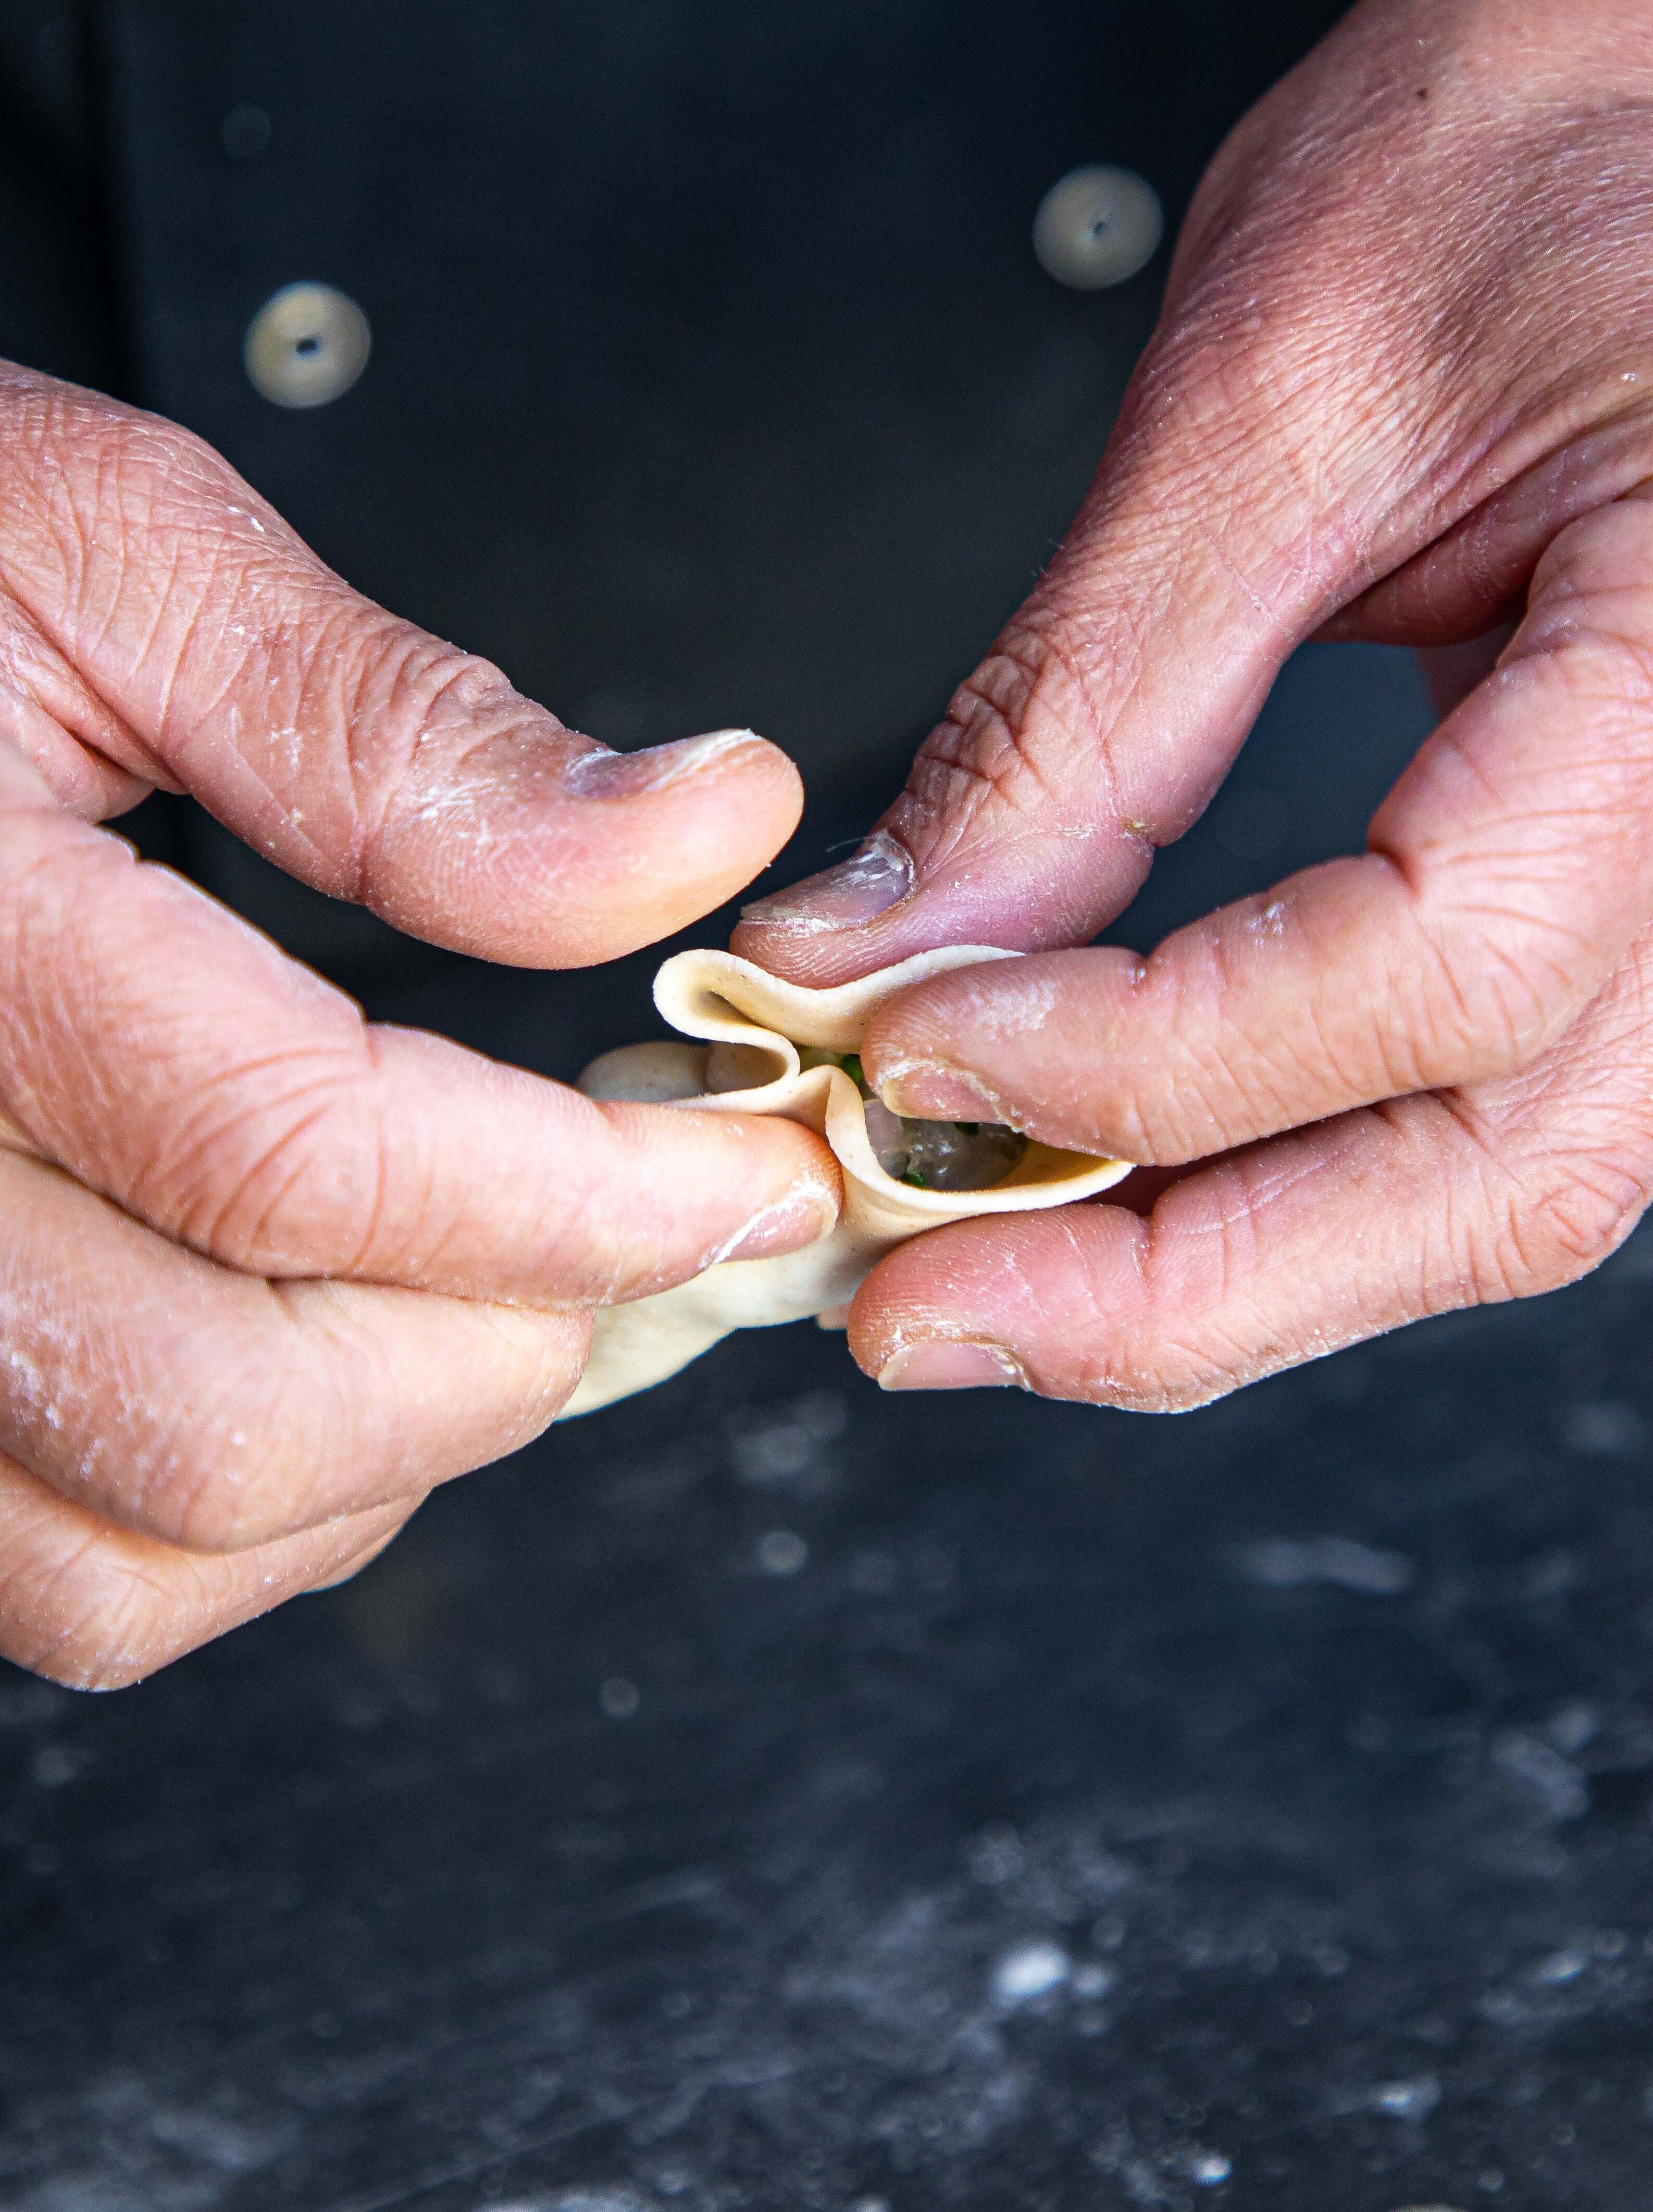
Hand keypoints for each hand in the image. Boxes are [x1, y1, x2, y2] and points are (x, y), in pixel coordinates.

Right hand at [0, 366, 838, 1683]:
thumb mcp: (99, 555)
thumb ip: (394, 727)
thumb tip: (698, 827)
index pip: (306, 1160)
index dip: (589, 1188)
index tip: (748, 1159)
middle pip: (233, 1420)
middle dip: (512, 1348)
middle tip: (651, 1227)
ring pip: (139, 1564)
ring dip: (391, 1462)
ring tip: (511, 1294)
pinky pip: (55, 1576)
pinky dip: (248, 1517)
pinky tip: (336, 1357)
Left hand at [734, 0, 1652, 1404]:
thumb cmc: (1552, 141)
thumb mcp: (1275, 391)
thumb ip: (1083, 708)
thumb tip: (884, 947)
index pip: (1440, 965)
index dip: (1148, 1061)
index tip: (909, 1058)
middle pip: (1497, 1169)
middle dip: (1179, 1287)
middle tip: (922, 1314)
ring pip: (1500, 1189)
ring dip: (1225, 1280)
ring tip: (989, 1288)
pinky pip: (1491, 1118)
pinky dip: (1290, 1189)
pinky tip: (1118, 1195)